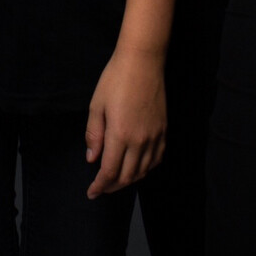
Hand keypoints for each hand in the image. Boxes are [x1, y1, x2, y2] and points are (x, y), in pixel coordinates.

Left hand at [85, 47, 165, 197]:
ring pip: (143, 171)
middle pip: (128, 176)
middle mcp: (140, 141)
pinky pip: (156, 159)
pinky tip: (137, 167)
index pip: (110, 171)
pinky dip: (146, 169)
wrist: (142, 62)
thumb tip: (92, 159)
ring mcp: (155, 137)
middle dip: (113, 186)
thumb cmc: (114, 80)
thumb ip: (93, 134)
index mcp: (120, 134)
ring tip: (116, 180)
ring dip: (129, 180)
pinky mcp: (164, 132)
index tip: (91, 193)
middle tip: (101, 188)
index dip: (100, 185)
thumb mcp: (96, 105)